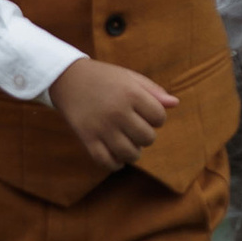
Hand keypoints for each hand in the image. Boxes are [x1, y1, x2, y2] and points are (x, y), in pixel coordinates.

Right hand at [48, 57, 178, 173]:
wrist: (66, 78)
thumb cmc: (103, 78)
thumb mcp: (129, 77)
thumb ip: (153, 91)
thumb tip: (175, 104)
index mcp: (131, 93)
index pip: (160, 118)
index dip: (156, 117)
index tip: (144, 112)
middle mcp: (118, 111)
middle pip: (148, 138)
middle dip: (144, 135)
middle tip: (133, 126)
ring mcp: (102, 127)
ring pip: (130, 154)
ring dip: (133, 151)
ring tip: (126, 141)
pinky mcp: (87, 138)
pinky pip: (107, 161)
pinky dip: (115, 163)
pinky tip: (115, 154)